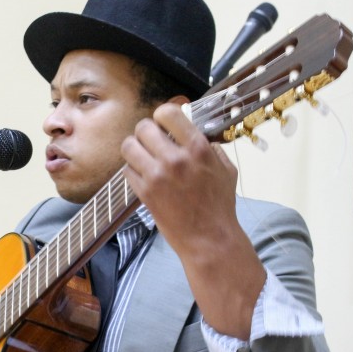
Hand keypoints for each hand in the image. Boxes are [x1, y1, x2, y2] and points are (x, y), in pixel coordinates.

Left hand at [121, 102, 264, 339]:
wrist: (208, 238)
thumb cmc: (219, 205)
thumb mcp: (226, 169)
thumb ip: (209, 147)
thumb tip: (193, 131)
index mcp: (198, 148)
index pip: (168, 113)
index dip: (162, 115)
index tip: (163, 123)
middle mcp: (175, 159)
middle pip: (143, 127)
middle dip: (146, 133)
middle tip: (152, 142)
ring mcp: (157, 176)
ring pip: (129, 146)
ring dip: (135, 149)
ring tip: (143, 156)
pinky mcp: (144, 192)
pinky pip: (126, 170)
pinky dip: (133, 170)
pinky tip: (143, 175)